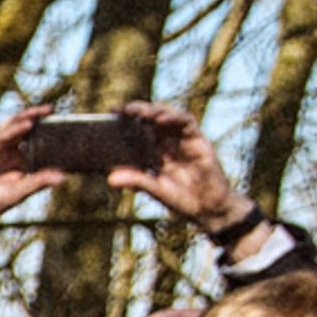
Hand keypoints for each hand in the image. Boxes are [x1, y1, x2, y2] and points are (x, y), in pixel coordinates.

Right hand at [0, 105, 62, 275]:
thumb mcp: (17, 194)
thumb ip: (38, 183)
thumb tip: (63, 177)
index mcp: (17, 160)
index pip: (35, 140)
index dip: (48, 131)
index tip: (66, 124)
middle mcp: (6, 152)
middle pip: (23, 129)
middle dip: (38, 118)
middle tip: (54, 110)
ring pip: (11, 129)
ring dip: (26, 119)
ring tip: (42, 112)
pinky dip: (12, 131)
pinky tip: (25, 125)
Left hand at [114, 102, 246, 232]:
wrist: (206, 206)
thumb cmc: (179, 199)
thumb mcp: (154, 190)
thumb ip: (136, 181)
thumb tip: (110, 178)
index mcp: (151, 152)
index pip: (136, 133)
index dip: (124, 123)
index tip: (110, 114)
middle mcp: (165, 142)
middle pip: (151, 120)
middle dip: (138, 112)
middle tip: (123, 110)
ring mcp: (181, 139)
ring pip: (168, 116)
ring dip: (154, 111)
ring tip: (140, 112)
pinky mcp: (197, 139)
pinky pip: (185, 122)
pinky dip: (173, 118)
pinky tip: (160, 119)